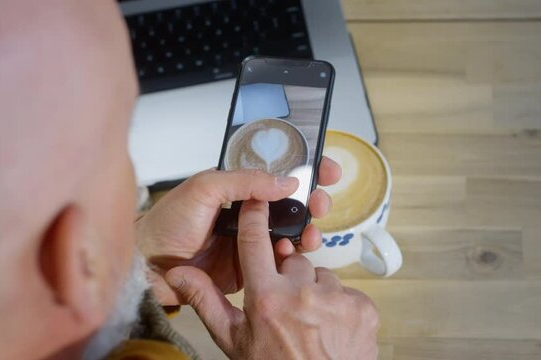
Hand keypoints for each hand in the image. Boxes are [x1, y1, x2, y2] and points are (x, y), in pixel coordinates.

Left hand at [136, 157, 340, 304]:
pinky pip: (280, 259)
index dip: (306, 169)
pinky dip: (293, 255)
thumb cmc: (167, 223)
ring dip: (308, 228)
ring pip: (292, 231)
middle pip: (292, 202)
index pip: (279, 172)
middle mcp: (248, 211)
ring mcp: (251, 239)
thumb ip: (245, 181)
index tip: (327, 170)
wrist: (149, 267)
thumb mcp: (205, 189)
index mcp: (238, 186)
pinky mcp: (251, 265)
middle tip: (320, 203)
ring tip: (310, 231)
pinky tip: (291, 252)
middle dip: (313, 199)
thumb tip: (286, 182)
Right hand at [166, 200, 379, 358]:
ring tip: (310, 321)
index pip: (255, 241)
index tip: (256, 201)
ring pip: (322, 276)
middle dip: (289, 276)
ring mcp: (336, 300)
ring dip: (316, 292)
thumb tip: (177, 274)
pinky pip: (346, 291)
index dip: (255, 216)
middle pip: (294, 260)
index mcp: (267, 298)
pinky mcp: (363, 307)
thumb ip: (206, 301)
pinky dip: (339, 305)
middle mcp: (302, 294)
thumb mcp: (234, 340)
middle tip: (286, 306)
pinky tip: (330, 327)